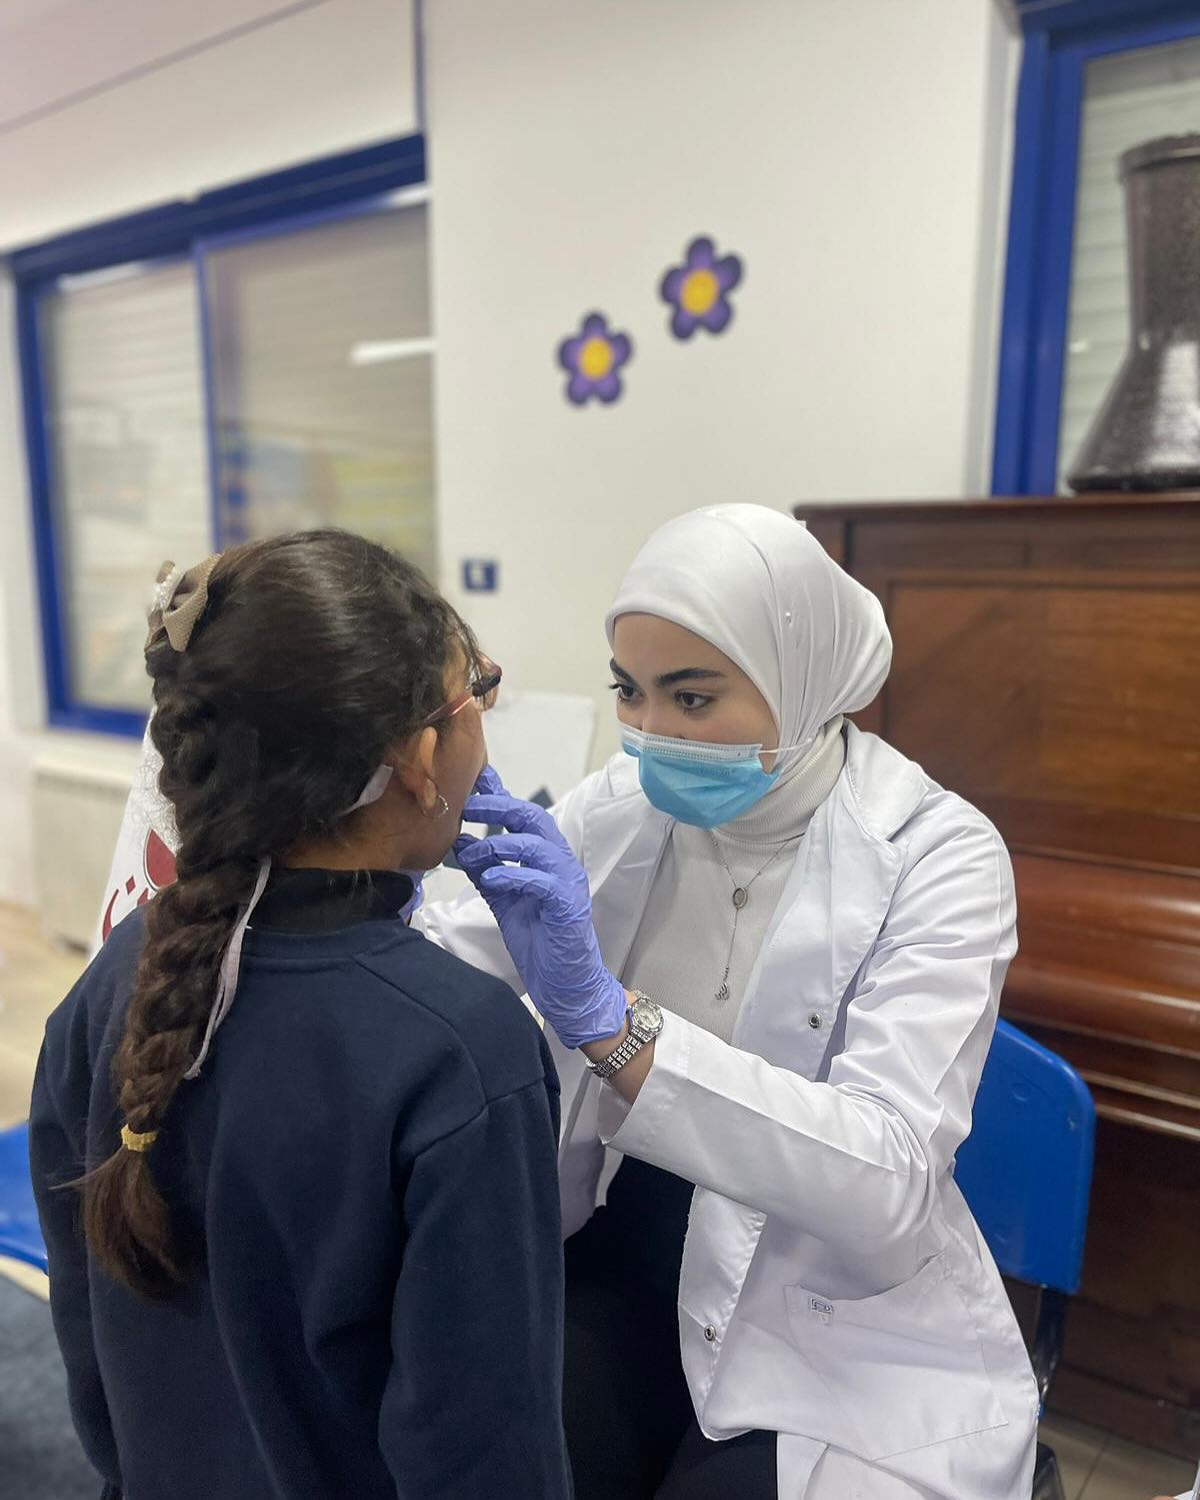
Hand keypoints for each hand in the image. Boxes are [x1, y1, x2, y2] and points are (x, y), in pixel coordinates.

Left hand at [455, 768, 627, 1048]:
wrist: (566, 984)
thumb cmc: (538, 940)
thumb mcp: (503, 899)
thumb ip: (486, 871)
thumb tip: (458, 843)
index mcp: (545, 857)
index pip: (521, 816)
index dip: (498, 794)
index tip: (473, 777)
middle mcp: (560, 862)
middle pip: (532, 817)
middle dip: (497, 806)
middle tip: (466, 805)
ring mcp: (567, 882)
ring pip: (537, 843)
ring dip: (499, 842)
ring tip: (471, 850)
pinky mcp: (567, 906)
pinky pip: (542, 880)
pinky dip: (514, 874)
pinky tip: (490, 877)